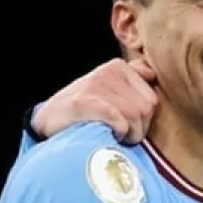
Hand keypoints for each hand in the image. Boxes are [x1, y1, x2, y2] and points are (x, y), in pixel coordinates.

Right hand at [33, 58, 158, 143]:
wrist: (50, 120)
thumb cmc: (85, 109)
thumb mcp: (109, 88)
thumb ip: (131, 79)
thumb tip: (151, 73)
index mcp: (118, 67)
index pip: (152, 98)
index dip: (144, 118)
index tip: (129, 124)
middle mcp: (109, 71)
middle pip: (147, 108)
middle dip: (138, 127)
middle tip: (121, 134)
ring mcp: (96, 85)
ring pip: (135, 115)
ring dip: (128, 134)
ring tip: (114, 135)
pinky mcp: (85, 102)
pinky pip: (119, 120)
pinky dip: (117, 132)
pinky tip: (108, 134)